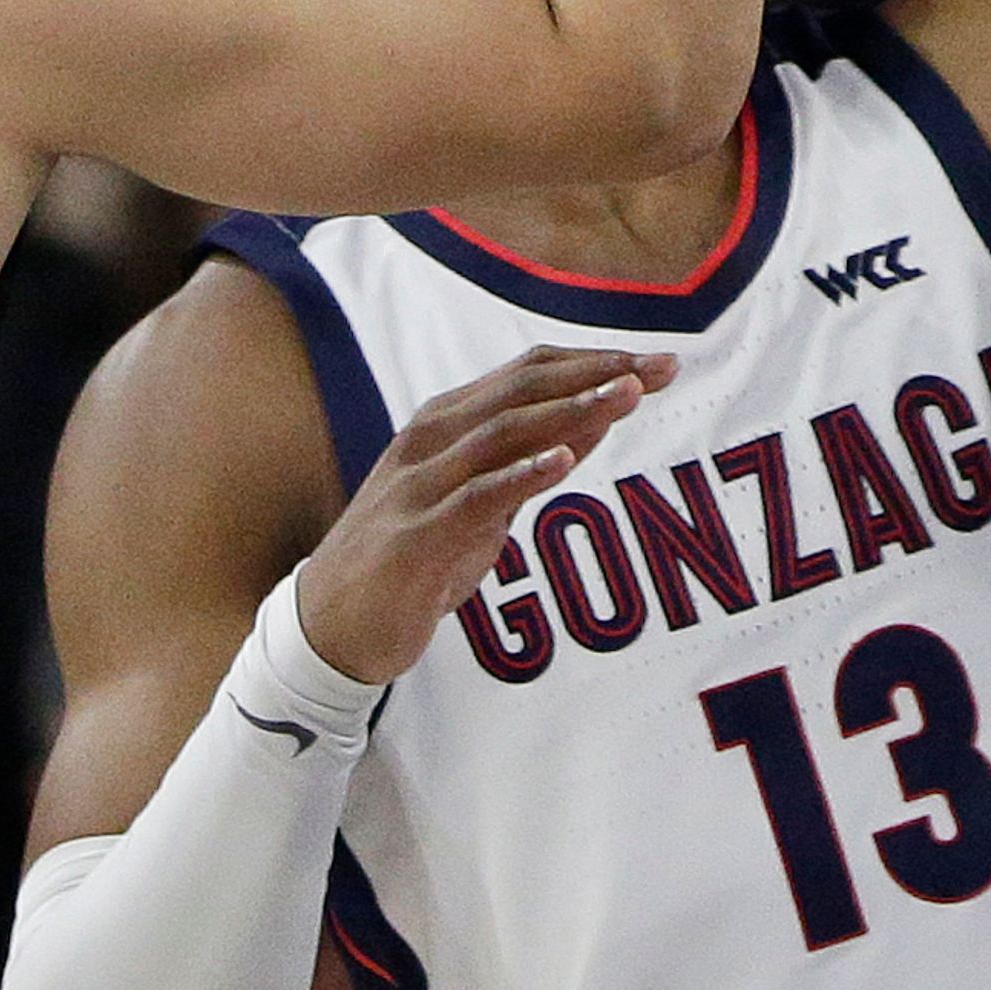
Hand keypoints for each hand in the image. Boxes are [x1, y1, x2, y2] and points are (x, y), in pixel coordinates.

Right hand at [295, 344, 674, 683]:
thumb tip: (599, 417)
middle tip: (661, 367)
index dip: (593, 361)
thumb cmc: (413, 558)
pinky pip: (473, 499)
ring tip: (625, 396)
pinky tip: (563, 462)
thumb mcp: (480, 502)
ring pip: (500, 432)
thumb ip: (530, 460)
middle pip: (521, 389)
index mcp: (445, 423)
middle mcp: (430, 441)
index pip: (527, 373)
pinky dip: (519, 475)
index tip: (657, 362)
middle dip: (595, 373)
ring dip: (568, 411)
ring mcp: (418, 486)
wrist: (329, 628)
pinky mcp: (415, 538)